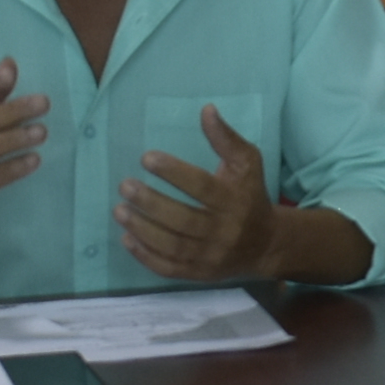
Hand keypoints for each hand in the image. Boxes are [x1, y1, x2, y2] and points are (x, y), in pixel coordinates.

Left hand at [117, 104, 274, 280]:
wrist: (265, 245)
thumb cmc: (250, 196)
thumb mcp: (247, 163)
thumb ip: (226, 139)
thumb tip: (206, 110)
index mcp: (235, 201)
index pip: (202, 188)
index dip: (174, 173)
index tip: (147, 159)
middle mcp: (224, 231)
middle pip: (184, 219)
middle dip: (151, 203)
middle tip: (125, 186)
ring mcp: (211, 256)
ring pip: (173, 245)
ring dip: (143, 229)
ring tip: (119, 210)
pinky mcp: (200, 273)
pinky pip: (170, 268)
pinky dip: (146, 256)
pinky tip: (127, 238)